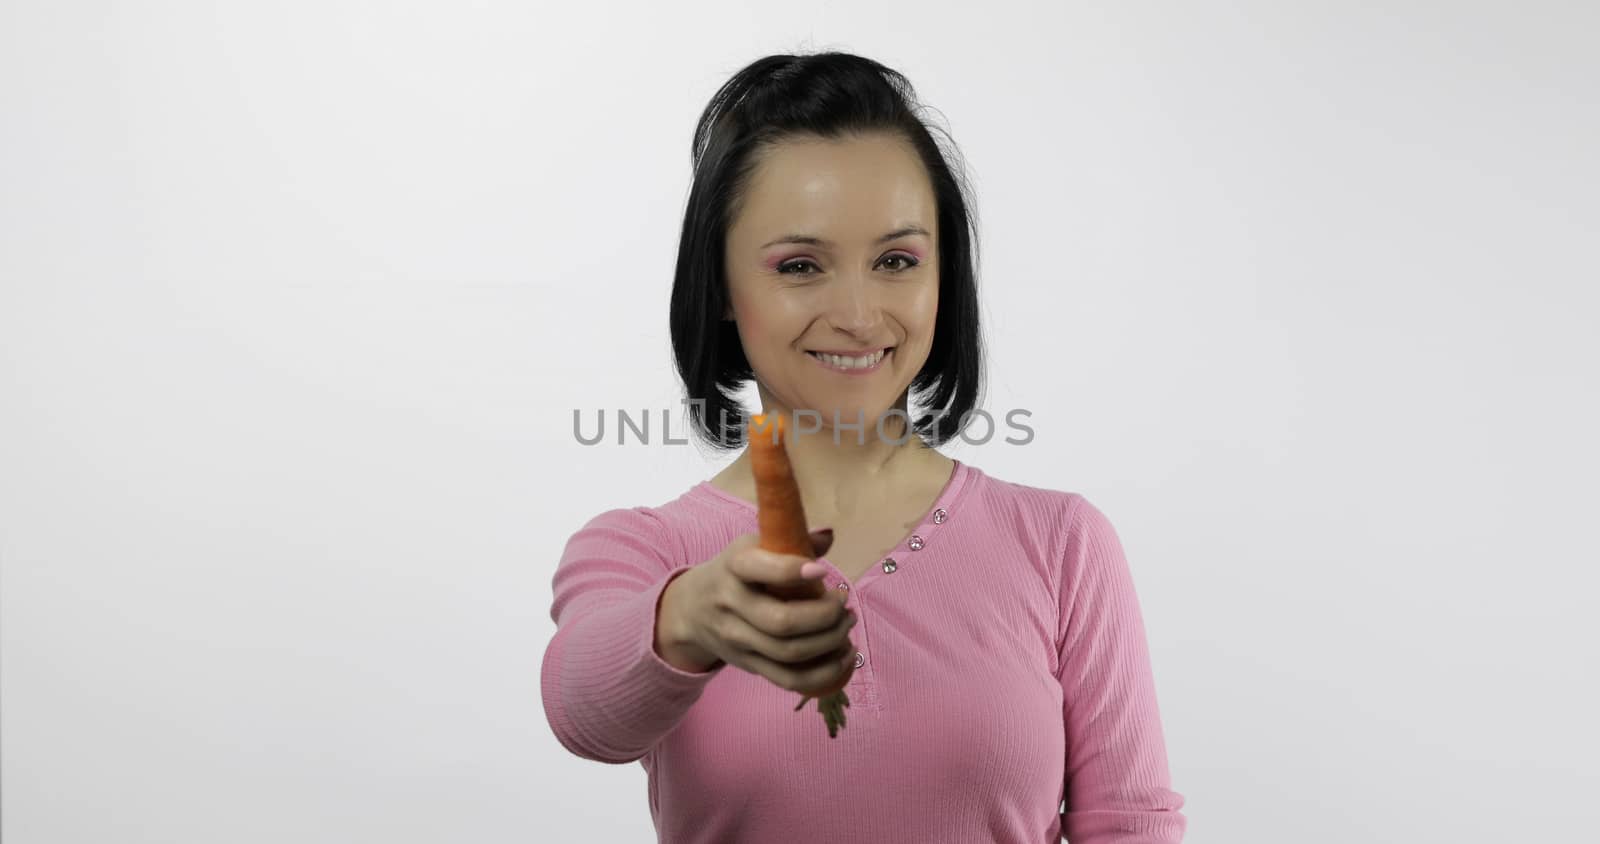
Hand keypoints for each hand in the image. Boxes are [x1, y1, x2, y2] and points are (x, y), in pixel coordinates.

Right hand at [664, 529, 855, 695]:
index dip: (793, 571)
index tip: (823, 570)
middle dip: (825, 615)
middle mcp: (732, 605)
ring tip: (847, 625)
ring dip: (829, 642)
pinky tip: (842, 657)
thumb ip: (790, 541)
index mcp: (734, 567)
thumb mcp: (752, 547)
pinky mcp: (748, 665)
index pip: (760, 570)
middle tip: (844, 603)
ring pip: (790, 653)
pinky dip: (823, 674)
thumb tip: (828, 535)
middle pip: (783, 622)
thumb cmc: (735, 572)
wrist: (691, 609)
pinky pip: (789, 679)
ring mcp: (738, 640)